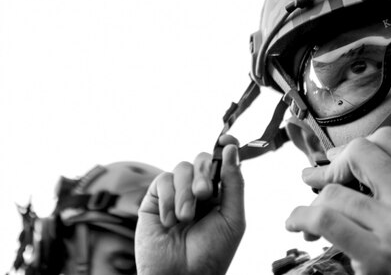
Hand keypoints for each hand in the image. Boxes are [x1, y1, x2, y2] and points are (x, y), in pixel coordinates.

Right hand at [135, 136, 245, 274]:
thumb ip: (234, 183)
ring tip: (185, 218)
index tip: (228, 140)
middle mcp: (199, 190)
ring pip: (182, 167)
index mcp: (221, 193)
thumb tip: (231, 150)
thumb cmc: (212, 253)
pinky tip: (169, 222)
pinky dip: (168, 200)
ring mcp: (176, 193)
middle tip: (204, 195)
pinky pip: (162, 180)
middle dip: (204, 174)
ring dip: (185, 193)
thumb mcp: (233, 218)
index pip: (223, 162)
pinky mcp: (154, 199)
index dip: (226, 147)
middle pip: (202, 159)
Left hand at [285, 127, 390, 274]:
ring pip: (336, 192)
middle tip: (318, 177)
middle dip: (331, 165)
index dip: (357, 144)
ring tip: (306, 216)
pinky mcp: (377, 256)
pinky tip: (298, 224)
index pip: (390, 141)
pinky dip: (302, 218)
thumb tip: (369, 168)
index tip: (342, 157)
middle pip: (361, 154)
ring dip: (312, 204)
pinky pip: (327, 221)